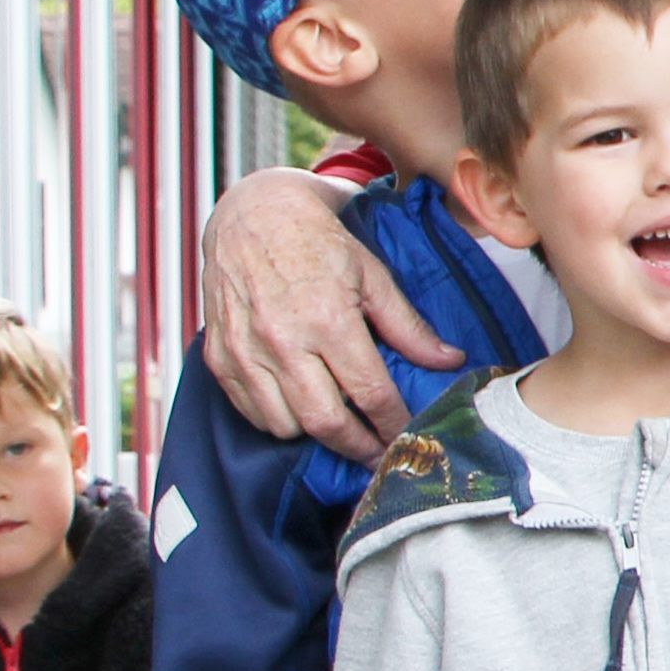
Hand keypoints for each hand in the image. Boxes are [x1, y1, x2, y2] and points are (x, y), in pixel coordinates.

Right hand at [200, 168, 463, 462]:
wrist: (252, 215)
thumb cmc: (318, 242)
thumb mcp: (372, 275)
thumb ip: (408, 326)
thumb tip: (450, 360)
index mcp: (328, 318)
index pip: (370, 393)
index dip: (393, 424)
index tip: (406, 438)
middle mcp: (282, 340)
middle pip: (326, 422)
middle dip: (358, 447)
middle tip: (377, 455)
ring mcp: (245, 351)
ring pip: (285, 426)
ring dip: (316, 435)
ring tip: (340, 427)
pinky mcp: (219, 357)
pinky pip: (251, 413)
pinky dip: (277, 420)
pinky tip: (299, 408)